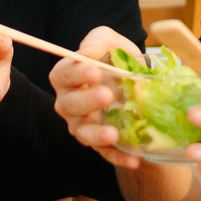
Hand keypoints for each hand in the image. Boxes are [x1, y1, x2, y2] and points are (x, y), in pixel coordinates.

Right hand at [49, 25, 142, 167]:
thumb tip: (85, 53)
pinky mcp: (101, 144)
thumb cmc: (117, 59)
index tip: (94, 71)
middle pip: (69, 105)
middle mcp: (70, 103)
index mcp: (68, 77)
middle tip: (106, 95)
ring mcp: (84, 125)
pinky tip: (134, 158)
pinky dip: (119, 157)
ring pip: (82, 133)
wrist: (138, 82)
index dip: (76, 74)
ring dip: (96, 135)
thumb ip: (98, 41)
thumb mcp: (111, 42)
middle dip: (86, 101)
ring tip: (113, 134)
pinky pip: (106, 153)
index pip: (63, 75)